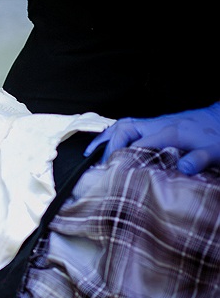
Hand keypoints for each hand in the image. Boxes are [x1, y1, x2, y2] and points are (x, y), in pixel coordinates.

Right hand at [85, 101, 219, 173]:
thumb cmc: (217, 136)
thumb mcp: (215, 151)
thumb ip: (199, 159)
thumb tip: (183, 169)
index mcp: (168, 132)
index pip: (137, 145)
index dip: (124, 159)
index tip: (114, 174)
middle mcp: (156, 125)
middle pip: (123, 131)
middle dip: (109, 148)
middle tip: (101, 166)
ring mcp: (154, 123)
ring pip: (123, 126)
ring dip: (106, 138)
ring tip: (90, 153)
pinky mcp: (155, 124)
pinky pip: (128, 126)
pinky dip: (113, 134)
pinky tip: (106, 143)